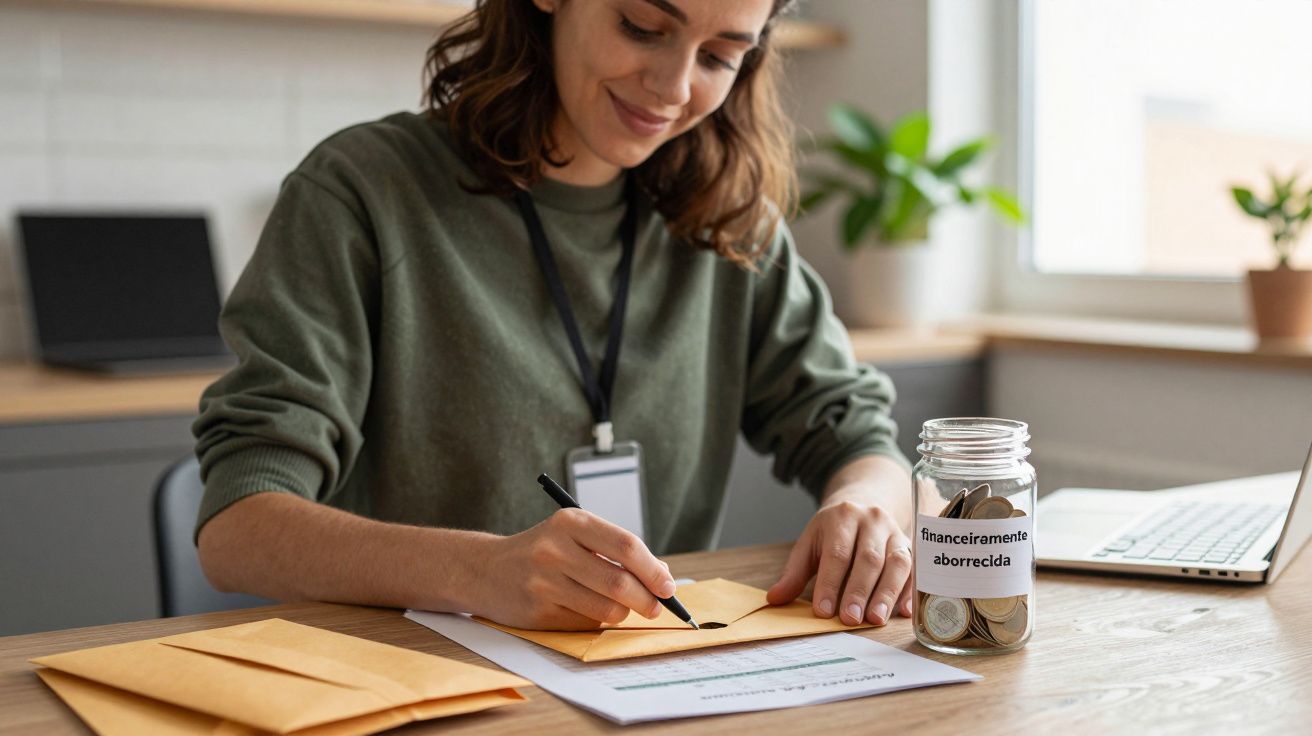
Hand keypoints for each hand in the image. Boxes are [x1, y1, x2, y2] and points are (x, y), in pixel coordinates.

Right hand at [477, 508, 676, 629]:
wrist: (485, 570)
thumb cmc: (542, 551)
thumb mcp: (574, 535)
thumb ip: (615, 550)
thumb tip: (663, 576)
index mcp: (570, 522)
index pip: (626, 545)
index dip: (653, 569)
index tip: (668, 585)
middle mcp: (555, 549)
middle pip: (619, 581)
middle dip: (647, 599)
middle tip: (656, 607)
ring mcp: (544, 582)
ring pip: (606, 608)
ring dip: (623, 613)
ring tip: (619, 607)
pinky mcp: (538, 611)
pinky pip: (585, 623)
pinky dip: (597, 621)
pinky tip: (586, 609)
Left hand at [767, 495, 913, 625]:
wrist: (864, 502)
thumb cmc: (833, 531)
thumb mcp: (810, 544)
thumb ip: (794, 573)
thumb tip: (775, 599)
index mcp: (842, 517)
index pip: (837, 553)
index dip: (830, 583)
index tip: (823, 611)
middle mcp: (872, 521)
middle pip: (868, 558)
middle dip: (859, 591)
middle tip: (850, 619)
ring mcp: (895, 532)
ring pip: (896, 563)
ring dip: (887, 594)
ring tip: (875, 619)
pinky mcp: (911, 546)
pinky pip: (915, 569)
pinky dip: (909, 592)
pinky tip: (903, 612)